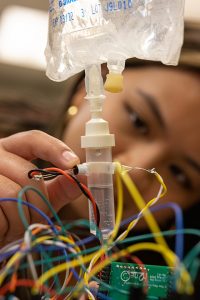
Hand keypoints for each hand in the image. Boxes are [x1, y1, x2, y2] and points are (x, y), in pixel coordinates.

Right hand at [0, 130, 80, 245]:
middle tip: (34, 216)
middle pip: (29, 173)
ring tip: (15, 224)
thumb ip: (64, 185)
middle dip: (39, 201)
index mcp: (11, 151)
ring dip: (23, 217)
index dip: (55, 148)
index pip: (34, 139)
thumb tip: (87, 175)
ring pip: (15, 193)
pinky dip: (8, 226)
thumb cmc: (16, 214)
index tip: (74, 163)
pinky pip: (2, 210)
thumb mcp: (43, 197)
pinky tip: (3, 228)